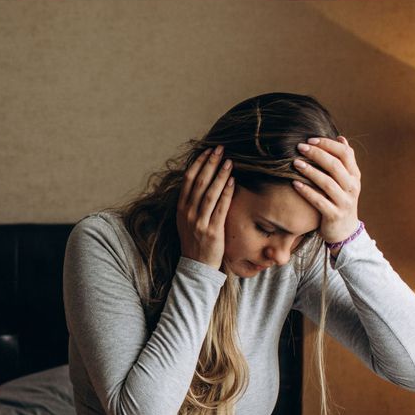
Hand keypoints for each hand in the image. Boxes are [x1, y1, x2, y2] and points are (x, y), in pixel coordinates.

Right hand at [176, 146, 235, 268]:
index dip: (199, 163)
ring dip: (220, 174)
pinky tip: (232, 181)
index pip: (189, 179)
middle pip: (200, 182)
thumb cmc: (195, 240)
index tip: (208, 151)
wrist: (196, 265)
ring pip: (210, 192)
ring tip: (229, 161)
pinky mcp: (213, 230)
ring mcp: (199, 222)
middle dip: (210, 163)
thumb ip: (192, 202)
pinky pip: (220, 207)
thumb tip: (202, 181)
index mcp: (181, 208)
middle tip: (220, 149)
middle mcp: (188, 213)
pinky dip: (226, 192)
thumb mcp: (187, 220)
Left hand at [291, 136, 361, 243]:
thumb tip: (340, 137)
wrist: (345, 230)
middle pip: (335, 166)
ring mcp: (344, 202)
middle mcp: (352, 187)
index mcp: (355, 175)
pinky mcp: (334, 215)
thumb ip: (344, 161)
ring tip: (295, 163)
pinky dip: (307, 192)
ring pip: (327, 182)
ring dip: (310, 171)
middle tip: (300, 147)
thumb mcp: (347, 180)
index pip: (345, 153)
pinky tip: (294, 184)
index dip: (328, 144)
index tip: (311, 139)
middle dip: (317, 154)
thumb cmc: (341, 200)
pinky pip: (319, 201)